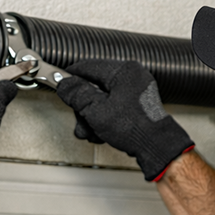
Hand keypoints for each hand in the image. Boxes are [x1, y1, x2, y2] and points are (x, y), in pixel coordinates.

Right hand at [56, 60, 193, 180]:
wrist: (155, 147)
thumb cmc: (135, 128)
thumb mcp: (96, 110)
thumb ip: (76, 94)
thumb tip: (65, 84)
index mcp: (124, 71)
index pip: (89, 67)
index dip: (71, 76)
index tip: (59, 81)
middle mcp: (131, 78)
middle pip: (94, 87)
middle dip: (83, 108)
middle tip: (80, 120)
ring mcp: (135, 92)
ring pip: (101, 101)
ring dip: (91, 119)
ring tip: (91, 132)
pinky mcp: (136, 107)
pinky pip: (112, 109)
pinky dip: (103, 122)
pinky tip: (101, 134)